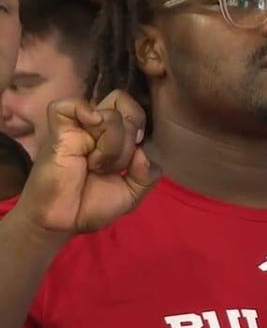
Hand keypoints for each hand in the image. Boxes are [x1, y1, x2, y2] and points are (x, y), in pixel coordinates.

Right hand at [19, 91, 160, 233]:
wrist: (63, 222)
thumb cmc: (93, 204)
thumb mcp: (132, 193)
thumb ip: (147, 175)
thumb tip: (141, 153)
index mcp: (115, 137)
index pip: (133, 111)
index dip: (139, 129)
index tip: (133, 155)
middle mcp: (97, 128)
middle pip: (126, 109)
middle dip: (128, 140)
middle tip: (111, 166)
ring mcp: (78, 128)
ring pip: (109, 114)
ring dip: (112, 146)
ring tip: (95, 166)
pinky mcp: (57, 131)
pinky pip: (68, 105)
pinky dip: (83, 111)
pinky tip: (88, 129)